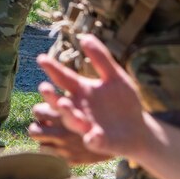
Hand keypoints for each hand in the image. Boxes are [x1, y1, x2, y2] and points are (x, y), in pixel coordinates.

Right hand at [36, 34, 152, 158]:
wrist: (138, 129)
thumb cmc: (124, 102)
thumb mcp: (115, 76)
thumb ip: (101, 58)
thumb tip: (84, 36)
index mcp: (82, 91)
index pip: (64, 78)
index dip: (53, 69)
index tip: (41, 58)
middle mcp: (79, 108)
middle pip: (60, 102)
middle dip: (52, 96)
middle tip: (44, 87)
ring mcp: (87, 126)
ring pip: (72, 121)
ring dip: (69, 114)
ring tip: (65, 105)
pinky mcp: (99, 141)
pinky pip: (93, 141)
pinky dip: (93, 138)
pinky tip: (93, 135)